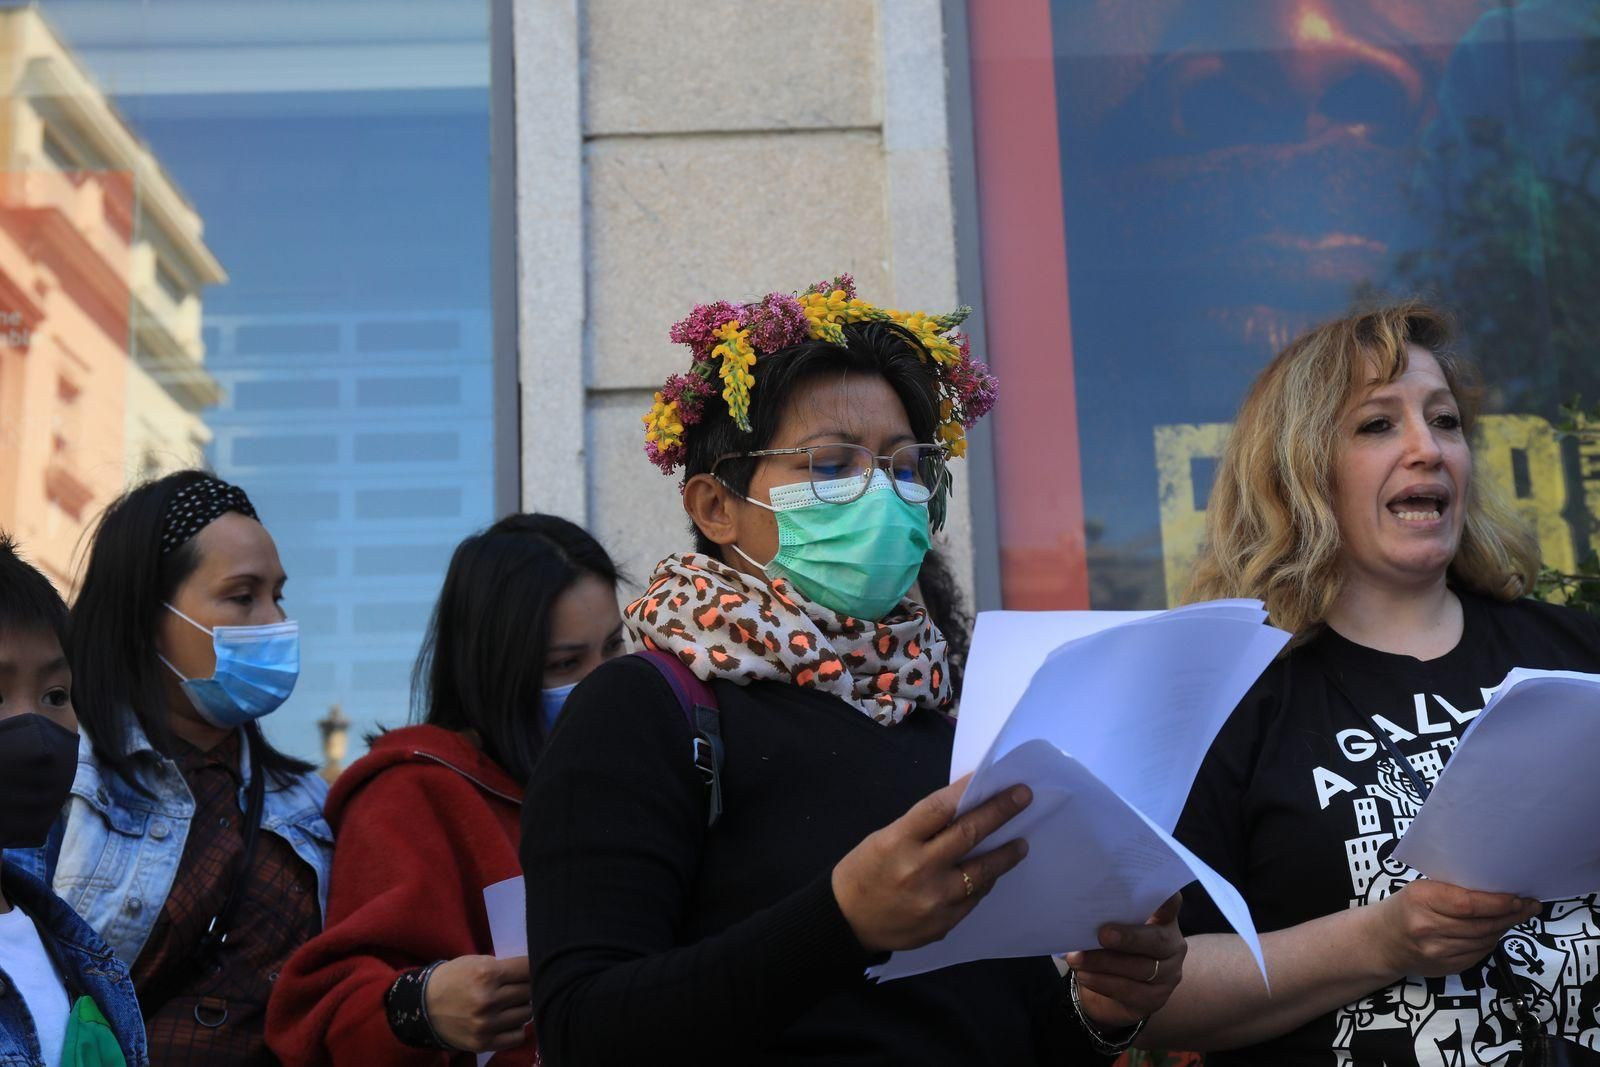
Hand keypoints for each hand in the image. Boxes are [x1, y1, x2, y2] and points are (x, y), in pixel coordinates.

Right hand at [423, 954, 532, 1052]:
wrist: (424, 1006)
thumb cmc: (454, 978)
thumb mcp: (477, 961)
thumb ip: (505, 966)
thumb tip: (533, 972)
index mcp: (486, 974)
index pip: (527, 968)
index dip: (531, 967)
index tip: (529, 969)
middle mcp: (488, 1000)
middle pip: (528, 991)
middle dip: (526, 987)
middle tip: (517, 987)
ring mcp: (486, 1024)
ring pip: (526, 1013)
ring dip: (522, 1007)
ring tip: (510, 1004)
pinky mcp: (483, 1043)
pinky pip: (517, 1036)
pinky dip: (516, 1027)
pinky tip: (507, 1021)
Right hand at [831, 773, 1031, 952]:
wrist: (847, 923)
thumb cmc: (863, 873)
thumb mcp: (883, 840)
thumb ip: (920, 829)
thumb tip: (961, 811)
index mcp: (897, 842)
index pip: (939, 808)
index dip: (967, 790)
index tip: (991, 778)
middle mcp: (919, 870)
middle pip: (968, 835)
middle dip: (999, 813)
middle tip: (1022, 797)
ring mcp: (934, 900)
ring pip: (982, 872)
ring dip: (1004, 855)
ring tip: (1020, 843)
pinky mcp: (944, 923)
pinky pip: (973, 898)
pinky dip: (984, 882)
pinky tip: (991, 873)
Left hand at [1063, 893, 1185, 1029]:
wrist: (1113, 990)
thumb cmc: (1113, 948)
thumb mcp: (1114, 929)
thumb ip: (1110, 919)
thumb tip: (1083, 912)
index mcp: (1164, 920)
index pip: (1170, 905)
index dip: (1167, 899)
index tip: (1155, 884)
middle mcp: (1173, 945)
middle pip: (1157, 941)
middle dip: (1129, 938)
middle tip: (1102, 935)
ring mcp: (1169, 974)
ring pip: (1142, 969)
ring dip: (1105, 963)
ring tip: (1077, 959)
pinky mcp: (1157, 999)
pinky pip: (1130, 991)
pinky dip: (1103, 983)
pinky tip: (1085, 975)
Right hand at [1368, 879, 1540, 977]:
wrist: (1382, 941)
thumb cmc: (1405, 907)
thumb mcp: (1422, 889)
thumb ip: (1453, 890)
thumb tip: (1497, 889)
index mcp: (1421, 900)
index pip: (1469, 904)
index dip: (1498, 903)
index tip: (1519, 898)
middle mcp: (1428, 928)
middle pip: (1482, 924)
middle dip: (1511, 915)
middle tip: (1530, 907)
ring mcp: (1438, 952)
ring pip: (1485, 940)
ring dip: (1504, 928)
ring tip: (1516, 916)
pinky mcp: (1447, 968)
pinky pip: (1480, 954)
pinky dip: (1491, 941)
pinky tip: (1494, 931)